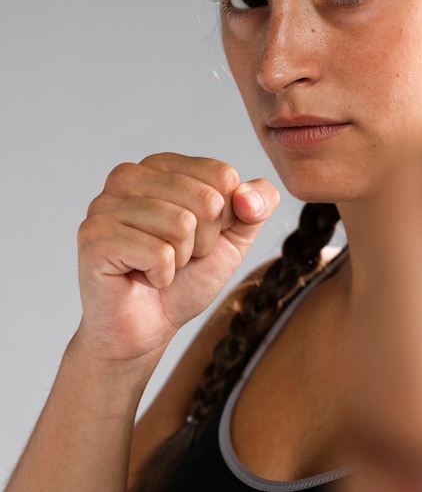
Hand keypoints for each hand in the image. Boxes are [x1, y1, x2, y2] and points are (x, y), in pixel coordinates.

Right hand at [75, 153, 278, 365]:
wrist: (150, 326)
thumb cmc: (187, 278)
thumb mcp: (236, 237)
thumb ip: (257, 205)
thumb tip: (249, 196)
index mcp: (162, 165)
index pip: (223, 176)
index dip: (224, 218)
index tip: (198, 237)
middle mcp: (129, 175)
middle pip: (207, 199)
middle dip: (204, 241)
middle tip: (178, 256)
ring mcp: (105, 203)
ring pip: (182, 225)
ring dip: (181, 259)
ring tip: (159, 266)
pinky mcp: (94, 237)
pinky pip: (159, 253)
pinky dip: (162, 275)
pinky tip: (142, 278)